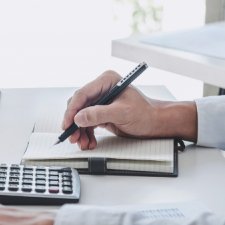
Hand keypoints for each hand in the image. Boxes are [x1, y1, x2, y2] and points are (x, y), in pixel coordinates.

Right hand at [62, 70, 197, 149]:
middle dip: (75, 123)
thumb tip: (79, 117)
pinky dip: (86, 133)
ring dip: (80, 131)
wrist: (156, 123)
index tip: (68, 124)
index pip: (82, 94)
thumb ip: (99, 114)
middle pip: (79, 105)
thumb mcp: (122, 113)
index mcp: (107, 81)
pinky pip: (87, 123)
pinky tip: (89, 142)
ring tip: (83, 143)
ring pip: (81, 116)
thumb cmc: (146, 114)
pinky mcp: (102, 112)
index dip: (72, 110)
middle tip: (73, 137)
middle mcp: (102, 89)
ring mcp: (101, 101)